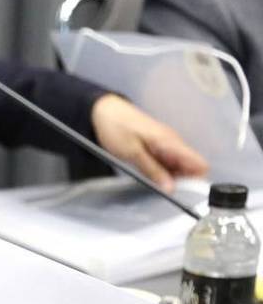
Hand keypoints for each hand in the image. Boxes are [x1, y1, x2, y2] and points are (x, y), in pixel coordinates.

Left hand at [91, 94, 208, 191]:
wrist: (105, 111)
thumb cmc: (117, 128)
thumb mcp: (133, 153)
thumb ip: (153, 170)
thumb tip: (171, 189)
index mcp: (171, 142)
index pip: (199, 164)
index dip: (195, 180)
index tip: (181, 192)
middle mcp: (173, 143)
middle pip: (190, 168)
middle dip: (180, 181)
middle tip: (160, 188)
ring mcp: (166, 145)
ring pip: (178, 167)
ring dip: (169, 177)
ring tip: (150, 181)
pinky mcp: (157, 147)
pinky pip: (166, 163)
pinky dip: (161, 171)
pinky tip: (147, 174)